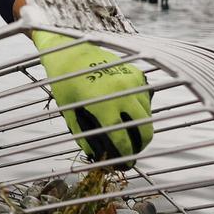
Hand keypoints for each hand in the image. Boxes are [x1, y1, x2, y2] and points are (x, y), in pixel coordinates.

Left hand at [32, 31, 153, 167]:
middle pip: (144, 129)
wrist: (71, 51)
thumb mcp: (70, 111)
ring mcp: (133, 81)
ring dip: (143, 125)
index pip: (123, 139)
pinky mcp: (137, 72)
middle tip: (134, 151)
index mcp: (105, 105)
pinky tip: (130, 110)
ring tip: (132, 132)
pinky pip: (147, 96)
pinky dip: (142, 106)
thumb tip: (95, 156)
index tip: (126, 162)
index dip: (125, 154)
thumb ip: (83, 135)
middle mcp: (124, 93)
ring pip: (148, 113)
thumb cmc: (66, 82)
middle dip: (141, 144)